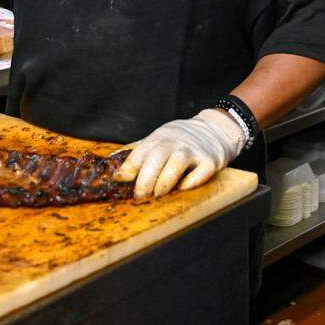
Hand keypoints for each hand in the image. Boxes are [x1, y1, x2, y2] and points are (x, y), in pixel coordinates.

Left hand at [114, 109, 244, 198]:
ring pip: (176, 164)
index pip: (139, 153)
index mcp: (159, 138)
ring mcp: (193, 151)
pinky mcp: (210, 161)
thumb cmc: (180, 139)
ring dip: (165, 182)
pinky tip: (182, 188)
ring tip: (159, 193)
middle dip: (145, 180)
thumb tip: (109, 163)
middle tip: (140, 196)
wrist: (215, 128)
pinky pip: (199, 173)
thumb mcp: (157, 138)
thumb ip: (136, 151)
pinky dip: (189, 183)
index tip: (120, 181)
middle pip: (156, 159)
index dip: (128, 168)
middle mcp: (175, 143)